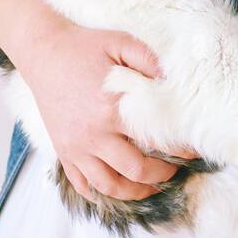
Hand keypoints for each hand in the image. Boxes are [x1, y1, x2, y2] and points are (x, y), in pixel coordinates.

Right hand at [15, 14, 200, 202]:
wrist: (43, 52)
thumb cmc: (83, 46)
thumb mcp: (121, 43)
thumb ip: (150, 60)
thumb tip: (175, 81)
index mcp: (112, 108)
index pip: (156, 140)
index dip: (180, 150)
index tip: (194, 150)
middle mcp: (94, 134)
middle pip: (136, 172)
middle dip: (162, 176)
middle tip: (175, 170)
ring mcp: (76, 147)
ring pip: (109, 186)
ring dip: (135, 192)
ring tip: (151, 187)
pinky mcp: (63, 151)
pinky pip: (82, 184)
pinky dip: (100, 194)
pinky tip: (116, 189)